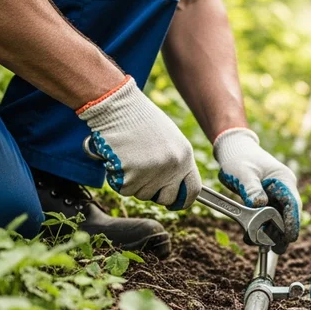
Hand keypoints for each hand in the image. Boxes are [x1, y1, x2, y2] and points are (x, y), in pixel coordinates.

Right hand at [78, 76, 200, 208]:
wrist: (117, 107)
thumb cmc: (140, 120)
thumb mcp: (170, 139)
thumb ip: (175, 161)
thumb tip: (176, 186)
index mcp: (185, 156)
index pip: (193, 191)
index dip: (182, 200)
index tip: (174, 202)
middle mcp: (172, 167)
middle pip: (166, 198)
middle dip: (154, 193)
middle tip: (142, 176)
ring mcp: (152, 172)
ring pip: (142, 194)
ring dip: (133, 182)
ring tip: (129, 158)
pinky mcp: (131, 175)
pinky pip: (124, 189)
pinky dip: (118, 179)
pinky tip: (119, 159)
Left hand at [214, 128, 301, 250]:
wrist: (233, 149)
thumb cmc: (238, 158)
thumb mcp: (243, 173)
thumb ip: (251, 189)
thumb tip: (259, 205)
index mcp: (283, 180)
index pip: (292, 204)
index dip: (292, 222)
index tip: (290, 238)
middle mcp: (283, 188)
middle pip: (288, 215)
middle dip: (282, 232)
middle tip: (276, 249)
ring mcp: (276, 194)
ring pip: (278, 218)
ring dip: (271, 232)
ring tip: (260, 244)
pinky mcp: (267, 199)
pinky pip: (268, 216)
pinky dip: (261, 227)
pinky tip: (252, 236)